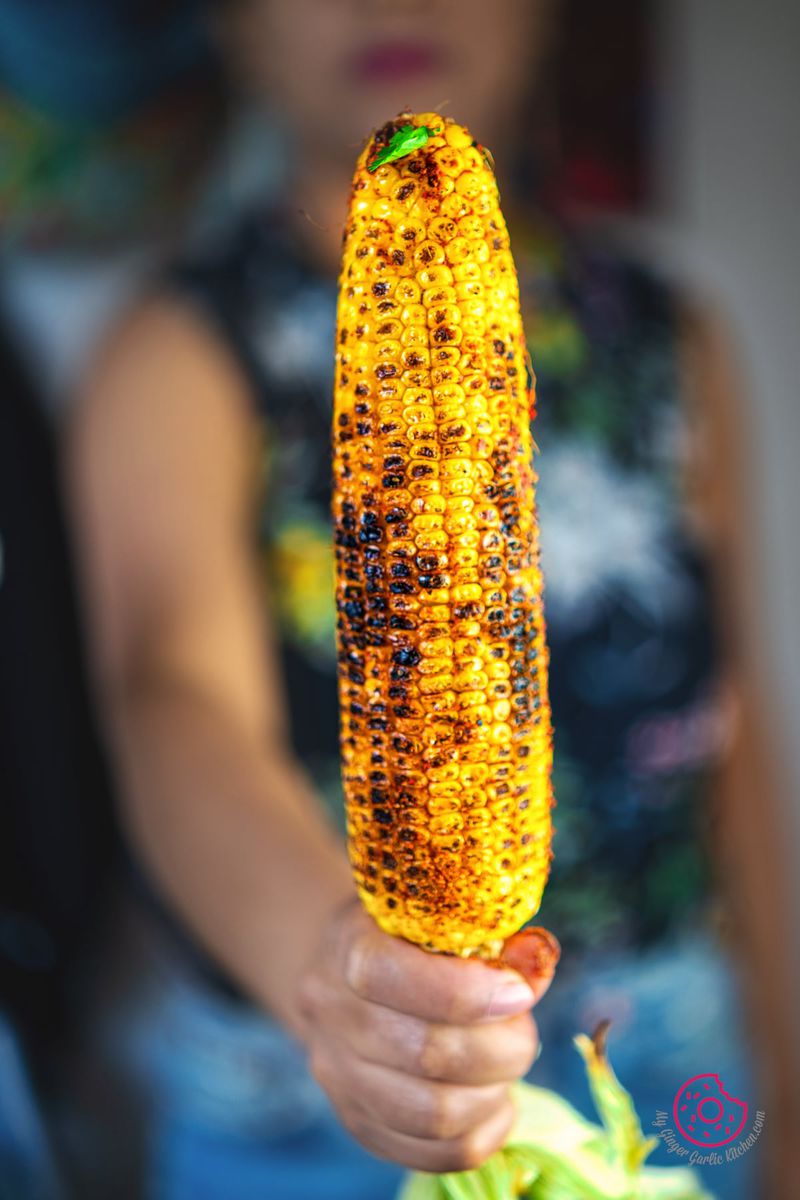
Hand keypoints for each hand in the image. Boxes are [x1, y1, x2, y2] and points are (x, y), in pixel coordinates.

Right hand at [296, 898, 556, 1171]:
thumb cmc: (406, 935)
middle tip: (523, 1030)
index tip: (518, 993)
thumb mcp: (439, 915)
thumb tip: (534, 966)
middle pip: (425, 1054)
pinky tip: (497, 1100)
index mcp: (348, 947)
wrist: (343, 972)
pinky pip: (436, 1154)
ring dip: (494, 1093)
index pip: (388, 975)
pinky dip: (485, 1132)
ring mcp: (340, 1077)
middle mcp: (332, 1015)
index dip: (465, 991)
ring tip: (508, 1064)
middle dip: (500, 1047)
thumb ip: (490, 937)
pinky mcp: (359, 1122)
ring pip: (433, 1115)